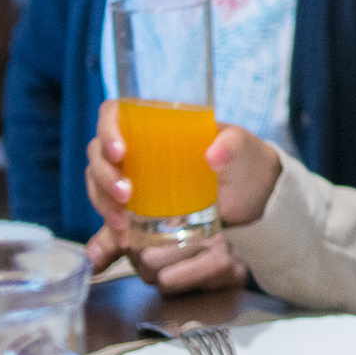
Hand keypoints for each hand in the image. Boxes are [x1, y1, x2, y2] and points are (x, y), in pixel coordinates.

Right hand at [83, 107, 285, 281]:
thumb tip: (212, 155)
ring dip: (103, 204)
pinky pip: (112, 213)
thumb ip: (231, 144)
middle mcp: (139, 149)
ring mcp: (136, 179)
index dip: (107, 129)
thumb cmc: (245, 161)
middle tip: (125, 196)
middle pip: (99, 154)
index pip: (114, 114)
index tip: (120, 153)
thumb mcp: (242, 147)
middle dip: (104, 176)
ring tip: (123, 225)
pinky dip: (110, 228)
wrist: (256, 197)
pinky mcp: (139, 208)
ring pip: (99, 184)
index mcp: (158, 124)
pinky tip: (122, 240)